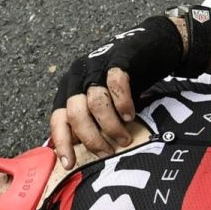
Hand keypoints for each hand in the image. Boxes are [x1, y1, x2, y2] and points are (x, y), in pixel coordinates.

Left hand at [49, 14, 203, 163]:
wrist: (152, 46)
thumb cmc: (127, 79)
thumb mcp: (104, 102)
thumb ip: (91, 120)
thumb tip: (82, 148)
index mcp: (70, 88)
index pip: (58, 118)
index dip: (63, 142)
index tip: (70, 163)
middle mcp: (78, 75)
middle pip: (76, 113)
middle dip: (92, 138)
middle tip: (108, 152)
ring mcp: (97, 65)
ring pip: (96, 102)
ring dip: (111, 126)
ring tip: (124, 138)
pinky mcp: (118, 57)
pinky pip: (116, 85)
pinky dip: (123, 104)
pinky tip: (130, 115)